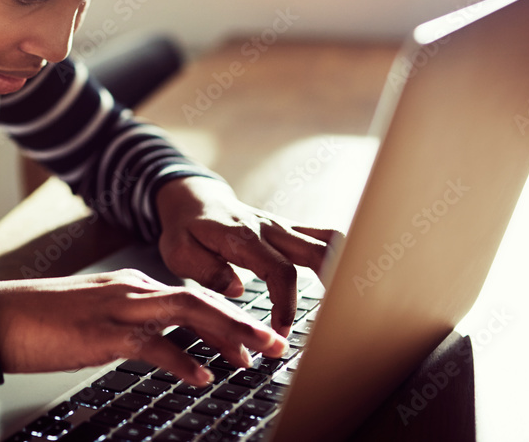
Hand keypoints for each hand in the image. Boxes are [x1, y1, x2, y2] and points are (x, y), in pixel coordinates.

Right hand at [0, 269, 288, 384]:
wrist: (2, 315)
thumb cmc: (45, 320)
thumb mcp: (97, 318)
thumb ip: (132, 325)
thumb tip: (163, 344)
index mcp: (133, 286)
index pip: (191, 297)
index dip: (227, 316)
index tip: (253, 337)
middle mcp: (133, 290)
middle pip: (199, 300)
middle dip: (240, 321)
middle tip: (274, 342)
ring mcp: (120, 308)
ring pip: (186, 313)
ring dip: (225, 333)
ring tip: (255, 354)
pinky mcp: (104, 332)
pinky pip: (152, 345)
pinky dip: (180, 359)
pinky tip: (201, 375)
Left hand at [155, 176, 340, 335]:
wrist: (192, 198)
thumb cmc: (185, 229)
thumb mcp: (178, 251)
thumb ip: (205, 270)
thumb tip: (237, 289)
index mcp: (244, 237)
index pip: (281, 271)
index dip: (287, 304)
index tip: (281, 331)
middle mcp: (270, 228)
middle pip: (318, 250)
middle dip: (335, 283)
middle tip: (339, 317)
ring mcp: (282, 227)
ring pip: (328, 238)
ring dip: (345, 264)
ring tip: (350, 299)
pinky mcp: (288, 230)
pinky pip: (322, 238)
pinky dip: (338, 257)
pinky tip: (343, 282)